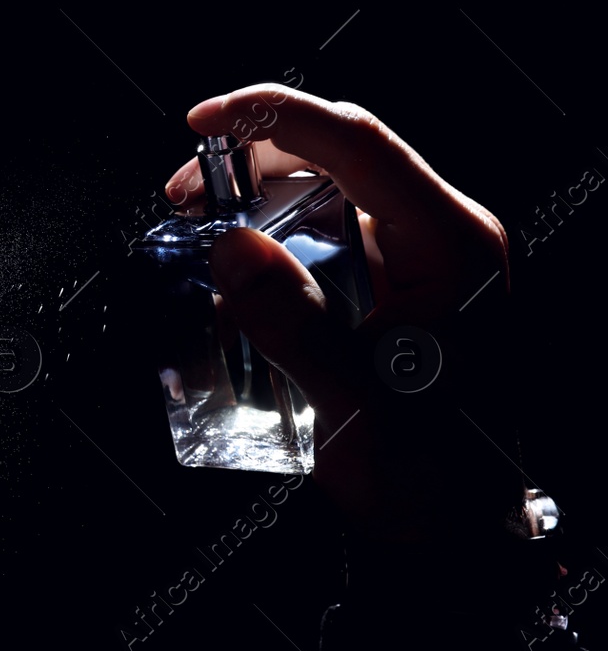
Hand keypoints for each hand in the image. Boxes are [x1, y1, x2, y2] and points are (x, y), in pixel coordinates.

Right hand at [165, 85, 510, 542]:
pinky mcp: (408, 279)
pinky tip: (245, 262)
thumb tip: (231, 248)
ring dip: (262, 191)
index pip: (356, 142)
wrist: (460, 534)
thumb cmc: (431, 480)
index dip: (273, 116)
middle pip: (340, 152)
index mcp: (452, 248)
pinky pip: (336, 224)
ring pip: (334, 185)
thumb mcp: (355, 408)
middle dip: (253, 156)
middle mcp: (447, 237)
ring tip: (207, 224)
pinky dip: (281, 226)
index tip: (203, 123)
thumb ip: (293, 326)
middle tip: (189, 194)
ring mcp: (430, 256)